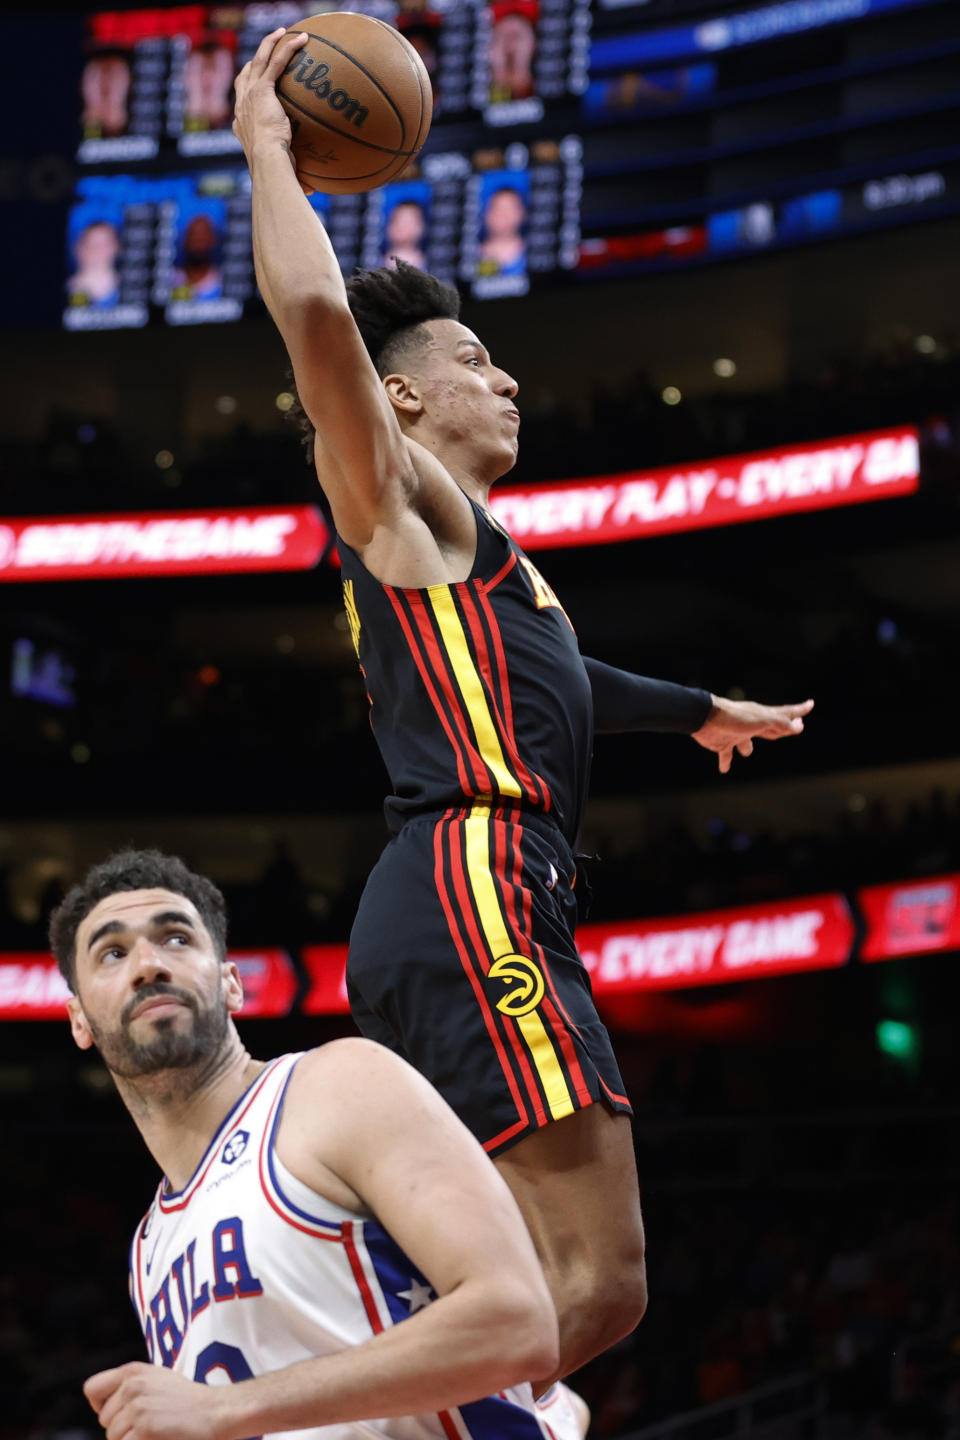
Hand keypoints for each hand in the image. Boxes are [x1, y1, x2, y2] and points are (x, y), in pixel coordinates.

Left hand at [84, 1362, 234, 1439]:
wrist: (218, 1412)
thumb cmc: (188, 1401)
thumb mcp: (156, 1380)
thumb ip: (129, 1387)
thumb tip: (101, 1409)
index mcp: (133, 1371)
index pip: (92, 1389)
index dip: (102, 1405)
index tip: (120, 1412)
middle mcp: (132, 1386)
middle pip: (104, 1421)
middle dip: (122, 1428)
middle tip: (151, 1424)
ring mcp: (138, 1409)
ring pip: (113, 1438)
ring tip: (156, 1431)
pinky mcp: (145, 1430)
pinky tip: (159, 1438)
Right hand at [233, 27, 308, 165]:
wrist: (267, 162)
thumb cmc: (273, 174)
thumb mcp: (284, 173)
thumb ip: (296, 177)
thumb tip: (310, 193)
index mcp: (241, 125)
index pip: (242, 102)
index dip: (247, 91)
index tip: (256, 86)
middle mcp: (242, 107)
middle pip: (244, 75)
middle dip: (254, 60)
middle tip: (265, 50)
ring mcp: (250, 95)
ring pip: (257, 60)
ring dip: (269, 43)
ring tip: (282, 32)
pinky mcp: (263, 89)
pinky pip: (276, 62)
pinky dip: (287, 48)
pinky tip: (301, 38)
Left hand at [691, 695, 813, 773]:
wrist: (705, 718)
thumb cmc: (735, 717)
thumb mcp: (762, 720)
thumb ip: (780, 723)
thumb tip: (800, 726)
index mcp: (763, 716)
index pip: (786, 714)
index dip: (799, 711)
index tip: (810, 704)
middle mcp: (751, 724)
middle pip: (770, 728)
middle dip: (781, 727)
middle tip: (791, 725)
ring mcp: (736, 733)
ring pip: (745, 743)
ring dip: (747, 748)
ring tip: (747, 753)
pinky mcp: (722, 743)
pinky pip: (726, 755)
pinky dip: (726, 762)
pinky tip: (724, 770)